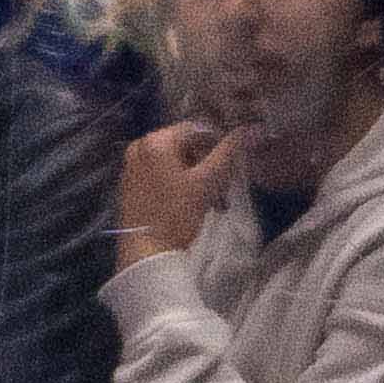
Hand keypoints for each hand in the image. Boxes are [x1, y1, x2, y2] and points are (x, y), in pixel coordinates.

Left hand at [114, 119, 234, 264]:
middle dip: (205, 163)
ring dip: (194, 175)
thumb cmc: (176, 215)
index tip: (230, 167)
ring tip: (209, 199)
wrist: (145, 253)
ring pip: (172, 161)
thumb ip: (229, 152)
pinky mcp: (129, 184)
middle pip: (183, 145)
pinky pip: (159, 173)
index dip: (218, 145)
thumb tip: (254, 129)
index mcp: (155, 140)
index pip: (197, 129)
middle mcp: (139, 146)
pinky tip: (188, 203)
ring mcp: (131, 165)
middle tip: (221, 188)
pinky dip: (176, 182)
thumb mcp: (207, 182)